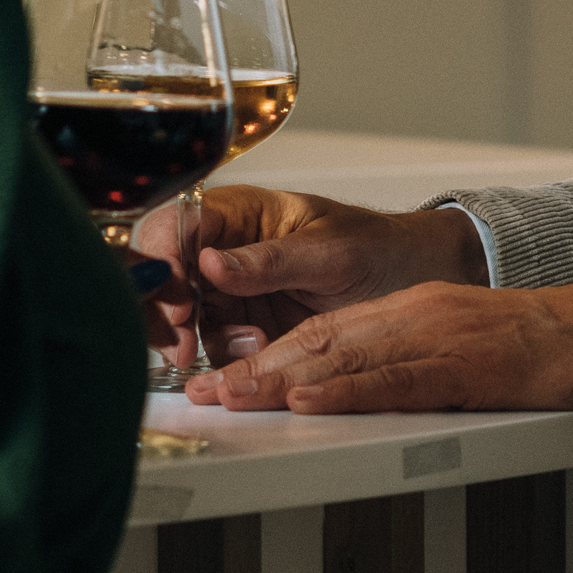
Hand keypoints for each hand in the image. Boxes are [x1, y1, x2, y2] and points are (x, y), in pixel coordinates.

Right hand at [132, 188, 487, 365]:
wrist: (409, 283)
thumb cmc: (374, 246)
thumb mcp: (329, 250)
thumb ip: (270, 259)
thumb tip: (211, 262)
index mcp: (238, 213)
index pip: (178, 226)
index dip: (165, 259)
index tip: (175, 292)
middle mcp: (224, 251)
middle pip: (165, 275)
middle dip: (163, 308)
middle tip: (180, 338)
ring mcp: (230, 293)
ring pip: (181, 318)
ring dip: (195, 339)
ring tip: (249, 345)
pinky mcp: (243, 328)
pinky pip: (212, 348)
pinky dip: (225, 359)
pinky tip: (258, 355)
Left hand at [184, 266, 572, 419]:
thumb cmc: (557, 350)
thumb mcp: (472, 347)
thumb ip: (418, 365)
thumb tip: (362, 397)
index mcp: (418, 310)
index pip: (326, 329)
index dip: (265, 354)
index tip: (219, 378)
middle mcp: (421, 313)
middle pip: (321, 336)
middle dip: (254, 365)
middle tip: (200, 391)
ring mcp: (445, 335)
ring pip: (349, 352)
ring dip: (282, 376)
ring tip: (231, 396)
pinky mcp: (474, 364)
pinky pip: (401, 377)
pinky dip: (350, 387)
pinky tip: (311, 395)